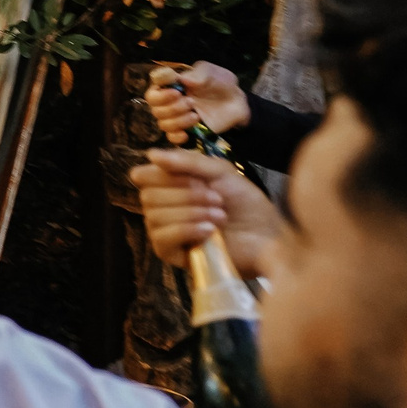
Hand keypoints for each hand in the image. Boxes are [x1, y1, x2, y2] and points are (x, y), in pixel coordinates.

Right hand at [128, 149, 283, 280]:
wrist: (265, 236)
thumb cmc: (245, 203)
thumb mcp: (221, 172)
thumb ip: (188, 161)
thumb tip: (151, 154)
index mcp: (168, 185)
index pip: (141, 176)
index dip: (165, 175)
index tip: (196, 178)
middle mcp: (160, 207)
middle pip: (148, 196)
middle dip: (186, 195)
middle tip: (218, 199)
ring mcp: (162, 230)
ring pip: (155, 216)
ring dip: (192, 213)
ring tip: (221, 216)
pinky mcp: (169, 253)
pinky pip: (163, 238)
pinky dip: (187, 230)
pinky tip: (209, 231)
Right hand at [144, 61, 248, 142]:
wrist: (236, 102)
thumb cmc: (220, 83)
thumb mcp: (211, 72)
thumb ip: (198, 73)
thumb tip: (182, 79)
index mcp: (171, 85)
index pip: (154, 88)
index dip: (160, 92)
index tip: (177, 91)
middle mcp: (169, 101)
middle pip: (155, 108)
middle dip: (172, 107)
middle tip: (191, 102)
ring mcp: (176, 118)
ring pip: (163, 123)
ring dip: (177, 121)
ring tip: (196, 116)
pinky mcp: (185, 131)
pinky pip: (171, 138)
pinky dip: (176, 136)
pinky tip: (187, 134)